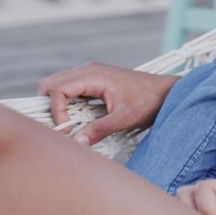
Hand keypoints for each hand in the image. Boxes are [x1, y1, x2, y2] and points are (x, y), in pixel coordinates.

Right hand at [38, 62, 178, 145]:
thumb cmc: (149, 100)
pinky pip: (70, 90)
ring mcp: (90, 74)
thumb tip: (78, 143)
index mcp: (94, 75)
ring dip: (58, 106)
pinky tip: (80, 118)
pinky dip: (68, 105)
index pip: (57, 89)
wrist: (166, 92)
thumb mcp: (124, 118)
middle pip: (51, 85)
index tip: (68, 129)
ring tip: (71, 124)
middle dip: (49, 106)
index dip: (56, 111)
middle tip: (62, 126)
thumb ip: (99, 130)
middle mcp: (88, 71)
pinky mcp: (94, 82)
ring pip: (58, 87)